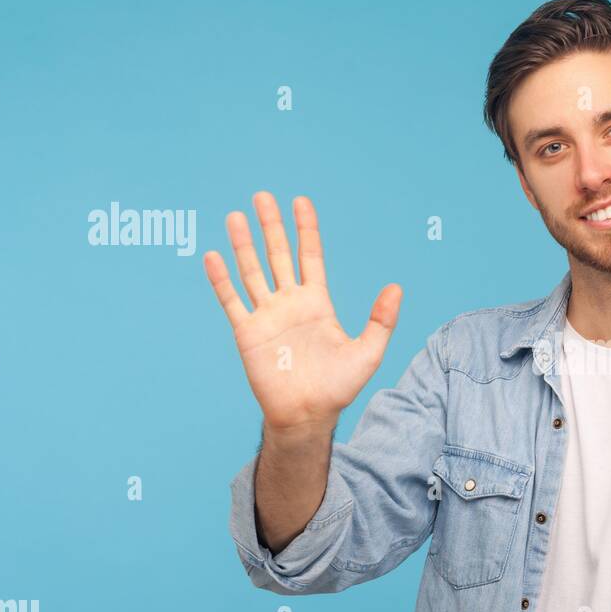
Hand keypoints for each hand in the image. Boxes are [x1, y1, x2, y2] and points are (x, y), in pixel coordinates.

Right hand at [203, 191, 401, 431]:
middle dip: (271, 226)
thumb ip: (382, 319)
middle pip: (277, 255)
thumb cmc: (338, 387)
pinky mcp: (247, 333)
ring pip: (252, 271)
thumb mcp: (368, 351)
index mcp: (317, 303)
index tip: (301, 202)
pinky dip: (222, 280)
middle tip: (262, 196)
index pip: (309, 256)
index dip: (306, 230)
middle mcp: (290, 304)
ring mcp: (267, 316)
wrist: (308, 415)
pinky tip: (213, 256)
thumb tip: (397, 287)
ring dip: (243, 244)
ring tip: (235, 216)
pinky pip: (231, 301)